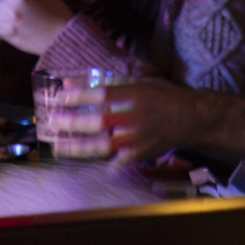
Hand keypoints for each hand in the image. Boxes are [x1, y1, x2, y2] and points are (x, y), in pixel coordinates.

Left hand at [45, 75, 205, 163]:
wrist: (192, 118)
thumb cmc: (163, 96)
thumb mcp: (140, 82)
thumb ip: (109, 82)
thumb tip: (74, 80)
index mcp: (133, 95)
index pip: (100, 94)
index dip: (78, 96)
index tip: (59, 96)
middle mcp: (133, 117)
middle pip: (97, 121)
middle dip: (72, 123)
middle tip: (53, 122)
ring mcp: (137, 137)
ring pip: (102, 145)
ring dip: (78, 147)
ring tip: (58, 148)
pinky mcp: (141, 153)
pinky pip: (118, 161)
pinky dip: (105, 163)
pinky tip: (88, 164)